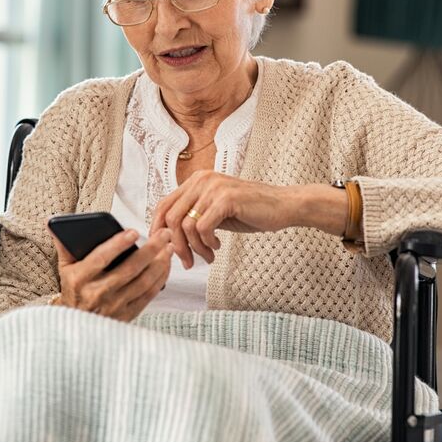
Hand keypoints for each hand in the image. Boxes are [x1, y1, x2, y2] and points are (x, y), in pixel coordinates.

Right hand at [49, 228, 172, 321]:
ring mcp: (114, 306)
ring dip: (160, 263)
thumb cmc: (73, 291)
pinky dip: (160, 279)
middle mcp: (97, 293)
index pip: (101, 258)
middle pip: (129, 269)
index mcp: (79, 279)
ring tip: (169, 247)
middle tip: (164, 233)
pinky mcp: (127, 315)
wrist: (75, 326)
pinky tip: (166, 265)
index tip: (134, 232)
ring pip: (143, 282)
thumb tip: (54, 224)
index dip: (118, 244)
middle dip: (150, 249)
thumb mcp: (65, 269)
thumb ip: (65, 246)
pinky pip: (149, 295)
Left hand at [150, 171, 296, 268]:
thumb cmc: (251, 210)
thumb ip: (195, 216)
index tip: (164, 249)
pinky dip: (207, 243)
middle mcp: (202, 180)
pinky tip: (217, 247)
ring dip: (195, 248)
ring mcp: (213, 188)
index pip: (163, 204)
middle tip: (188, 261)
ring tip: (208, 255)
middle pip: (170, 217)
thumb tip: (170, 236)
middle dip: (176, 245)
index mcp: (196, 180)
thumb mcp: (216, 210)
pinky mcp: (225, 199)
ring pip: (186, 226)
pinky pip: (202, 228)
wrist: (283, 206)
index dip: (158, 229)